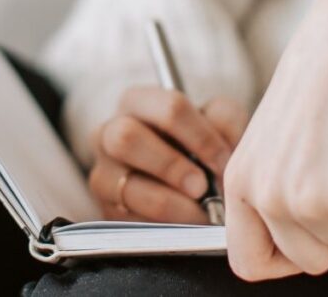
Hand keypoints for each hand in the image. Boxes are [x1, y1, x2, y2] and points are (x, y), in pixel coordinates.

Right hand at [89, 87, 247, 222]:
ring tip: (198, 213)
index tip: (223, 162)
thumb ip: (225, 120)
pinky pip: (128, 220)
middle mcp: (109, 132)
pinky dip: (161, 226)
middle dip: (171, 166)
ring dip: (169, 202)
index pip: (170, 107)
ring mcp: (103, 173)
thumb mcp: (216, 123)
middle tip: (202, 187)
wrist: (183, 183)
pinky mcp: (105, 209)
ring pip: (125, 185)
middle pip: (127, 137)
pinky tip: (182, 226)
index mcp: (138, 102)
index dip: (201, 136)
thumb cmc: (199, 145)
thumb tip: (221, 147)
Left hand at [223, 0, 327, 280]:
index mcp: (239, 181)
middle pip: (309, 260)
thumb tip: (294, 246)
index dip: (283, 259)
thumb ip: (273, 192)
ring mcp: (304, 198)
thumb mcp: (274, 144)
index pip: (247, 262)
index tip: (307, 237)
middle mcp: (264, 194)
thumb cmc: (320, 89)